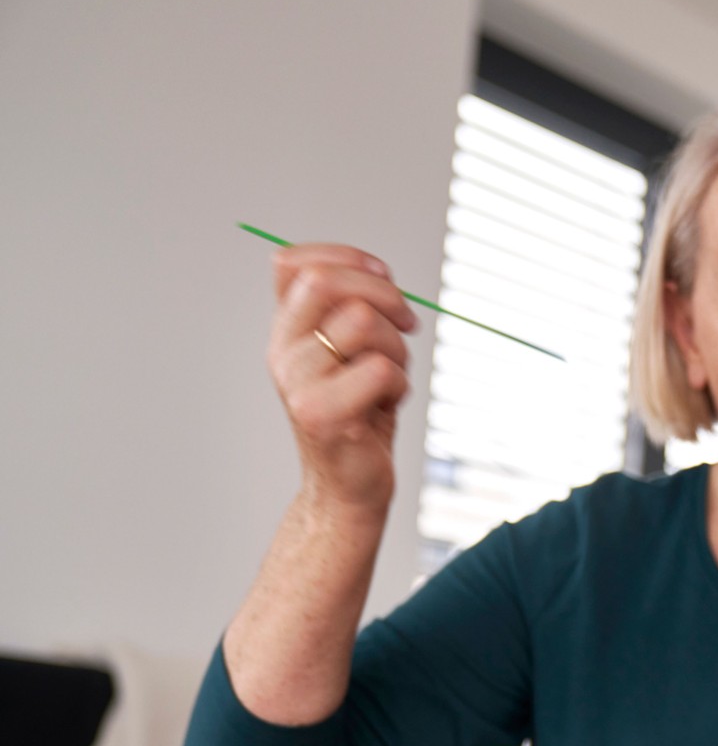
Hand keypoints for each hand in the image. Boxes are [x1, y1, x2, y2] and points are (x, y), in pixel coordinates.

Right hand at [265, 245, 418, 513]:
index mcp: (286, 331)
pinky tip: (389, 405)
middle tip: (406, 322)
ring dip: (396, 345)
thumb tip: (375, 272)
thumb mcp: (349, 356)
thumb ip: (347, 314)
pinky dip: (400, 384)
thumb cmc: (359, 417)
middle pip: (324, 282)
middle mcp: (282, 352)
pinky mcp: (321, 414)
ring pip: (362, 323)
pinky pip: (380, 370)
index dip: (345, 257)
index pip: (292, 264)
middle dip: (383, 292)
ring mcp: (298, 383)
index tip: (383, 275)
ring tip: (393, 376)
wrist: (349, 487)